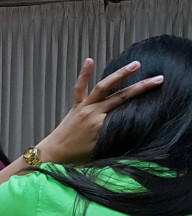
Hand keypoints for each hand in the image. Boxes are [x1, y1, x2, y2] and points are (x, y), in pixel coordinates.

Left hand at [37, 58, 162, 163]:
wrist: (54, 153)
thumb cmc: (78, 156)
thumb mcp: (101, 150)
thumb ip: (115, 139)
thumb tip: (133, 130)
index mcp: (101, 124)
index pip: (127, 110)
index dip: (143, 103)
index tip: (160, 94)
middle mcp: (93, 112)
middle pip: (122, 96)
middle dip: (141, 87)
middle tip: (158, 79)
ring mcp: (84, 106)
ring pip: (104, 87)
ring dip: (120, 74)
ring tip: (136, 64)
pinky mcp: (77, 105)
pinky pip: (80, 87)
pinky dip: (85, 73)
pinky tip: (89, 59)